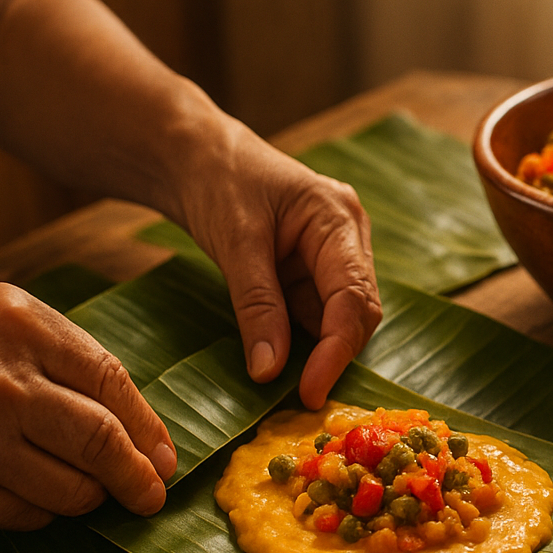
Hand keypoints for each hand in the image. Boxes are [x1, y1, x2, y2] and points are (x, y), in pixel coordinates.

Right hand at [0, 285, 173, 528]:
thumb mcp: (19, 321)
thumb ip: (77, 364)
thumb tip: (149, 442)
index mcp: (26, 329)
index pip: (112, 386)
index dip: (149, 430)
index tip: (165, 461)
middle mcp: (3, 381)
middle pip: (97, 440)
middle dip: (134, 477)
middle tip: (149, 497)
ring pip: (61, 486)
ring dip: (89, 498)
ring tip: (94, 494)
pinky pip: (11, 510)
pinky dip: (38, 514)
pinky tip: (44, 505)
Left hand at [173, 117, 382, 408]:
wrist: (194, 153)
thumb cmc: (216, 181)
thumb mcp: (233, 242)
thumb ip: (257, 307)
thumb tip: (270, 372)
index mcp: (339, 219)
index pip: (353, 297)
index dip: (337, 350)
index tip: (311, 392)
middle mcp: (349, 237)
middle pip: (358, 310)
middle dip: (334, 354)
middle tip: (303, 399)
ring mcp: (335, 253)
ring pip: (339, 316)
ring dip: (317, 349)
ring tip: (290, 384)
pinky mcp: (314, 268)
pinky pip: (316, 312)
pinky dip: (301, 338)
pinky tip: (281, 356)